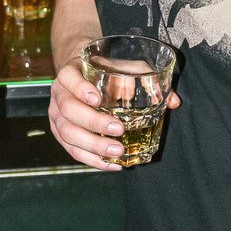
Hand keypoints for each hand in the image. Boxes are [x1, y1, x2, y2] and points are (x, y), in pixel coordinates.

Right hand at [49, 60, 179, 169]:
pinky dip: (92, 159)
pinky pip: (73, 150)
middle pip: (69, 110)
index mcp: (70, 73)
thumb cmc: (104, 71)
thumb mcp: (123, 67)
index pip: (68, 78)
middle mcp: (59, 94)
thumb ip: (146, 79)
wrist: (82, 76)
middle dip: (93, 123)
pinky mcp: (61, 134)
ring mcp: (56, 116)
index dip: (80, 89)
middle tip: (119, 129)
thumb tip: (173, 102)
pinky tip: (112, 164)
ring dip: (93, 145)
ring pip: (68, 134)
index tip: (98, 99)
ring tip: (118, 151)